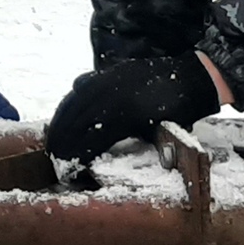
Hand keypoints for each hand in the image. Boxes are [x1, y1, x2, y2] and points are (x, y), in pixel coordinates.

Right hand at [45, 51, 219, 184]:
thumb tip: (106, 160)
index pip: (89, 141)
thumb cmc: (179, 113)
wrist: (191, 77)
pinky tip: (64, 114)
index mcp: (125, 117)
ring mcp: (108, 81)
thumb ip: (130, 143)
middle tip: (53, 158)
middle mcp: (111, 97)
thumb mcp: (156, 134)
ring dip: (60, 121)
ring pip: (74, 102)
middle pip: (75, 121)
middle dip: (61, 141)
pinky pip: (81, 87)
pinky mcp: (109, 72)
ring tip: (53, 138)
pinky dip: (69, 102)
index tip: (67, 171)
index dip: (75, 157)